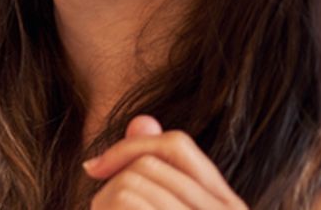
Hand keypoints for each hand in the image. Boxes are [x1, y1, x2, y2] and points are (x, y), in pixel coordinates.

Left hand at [86, 115, 246, 208]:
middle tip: (100, 209)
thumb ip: (155, 169)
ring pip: (129, 187)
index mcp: (227, 203)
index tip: (93, 167)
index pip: (177, 144)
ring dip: (103, 203)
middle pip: (147, 165)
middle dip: (111, 185)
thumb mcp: (156, 207)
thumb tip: (143, 120)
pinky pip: (128, 204)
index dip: (130, 147)